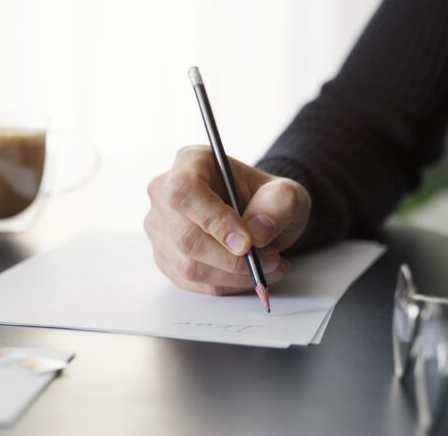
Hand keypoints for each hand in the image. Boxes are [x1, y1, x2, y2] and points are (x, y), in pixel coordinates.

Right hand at [144, 146, 310, 295]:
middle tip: (270, 259)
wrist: (258, 215)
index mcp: (189, 163)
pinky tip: (250, 274)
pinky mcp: (167, 259)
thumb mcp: (286, 192)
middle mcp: (164, 194)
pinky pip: (194, 282)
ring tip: (269, 266)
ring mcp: (161, 229)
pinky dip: (228, 284)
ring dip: (234, 274)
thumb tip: (257, 231)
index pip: (184, 191)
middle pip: (185, 236)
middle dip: (231, 258)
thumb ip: (278, 204)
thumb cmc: (264, 198)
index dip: (213, 219)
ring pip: (189, 265)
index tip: (246, 242)